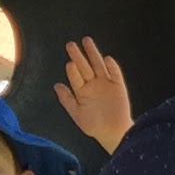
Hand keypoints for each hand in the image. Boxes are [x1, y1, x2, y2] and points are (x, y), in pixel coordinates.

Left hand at [54, 36, 133, 153]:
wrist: (113, 133)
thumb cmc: (94, 126)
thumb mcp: (77, 114)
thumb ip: (67, 100)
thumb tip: (56, 85)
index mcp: (82, 91)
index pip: (75, 77)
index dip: (72, 70)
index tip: (69, 63)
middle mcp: (93, 85)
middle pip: (85, 67)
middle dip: (78, 56)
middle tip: (70, 45)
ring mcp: (106, 84)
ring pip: (98, 65)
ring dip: (93, 54)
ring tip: (86, 41)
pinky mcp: (118, 86)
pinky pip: (115, 74)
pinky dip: (112, 67)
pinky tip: (107, 59)